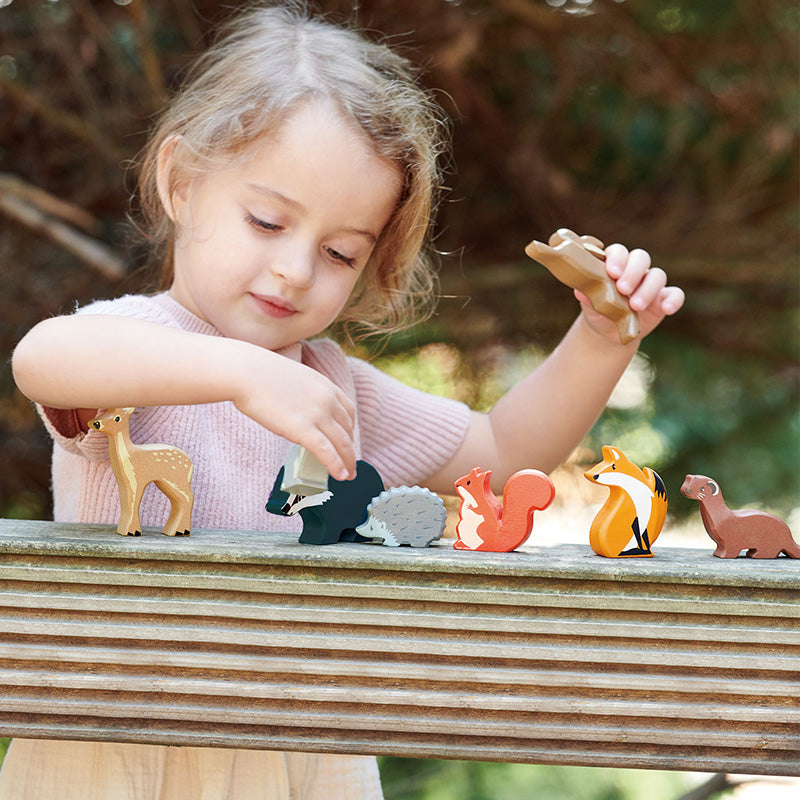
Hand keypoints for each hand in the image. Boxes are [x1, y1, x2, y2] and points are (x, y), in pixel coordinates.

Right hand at [232, 353, 356, 480]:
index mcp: (325, 385)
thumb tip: (298, 408)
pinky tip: (341, 475)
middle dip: (349, 448)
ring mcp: (317, 414)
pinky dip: (336, 465)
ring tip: (349, 475)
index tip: (347, 439)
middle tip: (350, 462)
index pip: (348, 410)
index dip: (350, 429)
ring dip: (348, 461)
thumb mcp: (294, 377)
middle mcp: (327, 399)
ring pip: (341, 443)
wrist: (245, 372)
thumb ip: (304, 393)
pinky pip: (326, 451)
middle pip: (347, 429)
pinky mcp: (302, 429)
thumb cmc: (259, 374)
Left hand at [576, 244, 684, 342]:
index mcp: (615, 264)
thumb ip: (587, 294)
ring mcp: (650, 283)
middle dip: (633, 272)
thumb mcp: (589, 304)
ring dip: (648, 289)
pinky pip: (675, 294)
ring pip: (658, 275)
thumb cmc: (598, 310)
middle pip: (641, 258)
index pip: (619, 252)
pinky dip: (673, 300)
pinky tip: (667, 309)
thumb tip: (580, 291)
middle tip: (623, 289)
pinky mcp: (664, 299)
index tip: (612, 272)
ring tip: (635, 306)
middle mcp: (635, 269)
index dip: (617, 258)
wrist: (608, 332)